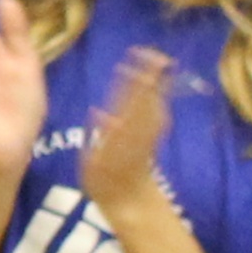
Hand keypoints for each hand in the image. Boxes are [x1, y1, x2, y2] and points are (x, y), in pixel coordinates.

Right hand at [79, 50, 171, 217]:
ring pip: (155, 102)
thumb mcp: (92, 159)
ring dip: (157, 82)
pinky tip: (159, 86)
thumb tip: (98, 110)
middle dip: (150, 76)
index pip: (129, 102)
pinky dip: (159, 96)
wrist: (130, 198)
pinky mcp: (155, 135)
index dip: (133, 82)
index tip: (132, 63)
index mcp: (123, 133)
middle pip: (147, 98)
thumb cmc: (103, 180)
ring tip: (156, 62)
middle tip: (154, 53)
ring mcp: (151, 132)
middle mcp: (140, 129)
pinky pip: (158, 111)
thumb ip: (99, 135)